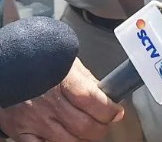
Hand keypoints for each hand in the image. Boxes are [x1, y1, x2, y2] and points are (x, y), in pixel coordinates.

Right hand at [0, 57, 123, 140]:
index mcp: (63, 81)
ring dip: (83, 139)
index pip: (93, 101)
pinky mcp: (20, 131)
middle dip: (100, 128)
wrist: (7, 66)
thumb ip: (86, 80)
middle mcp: (48, 102)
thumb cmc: (39, 64)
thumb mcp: (67, 63)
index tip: (116, 113)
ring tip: (87, 132)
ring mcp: (34, 119)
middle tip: (104, 124)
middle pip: (84, 126)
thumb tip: (106, 95)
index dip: (109, 111)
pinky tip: (64, 138)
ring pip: (68, 141)